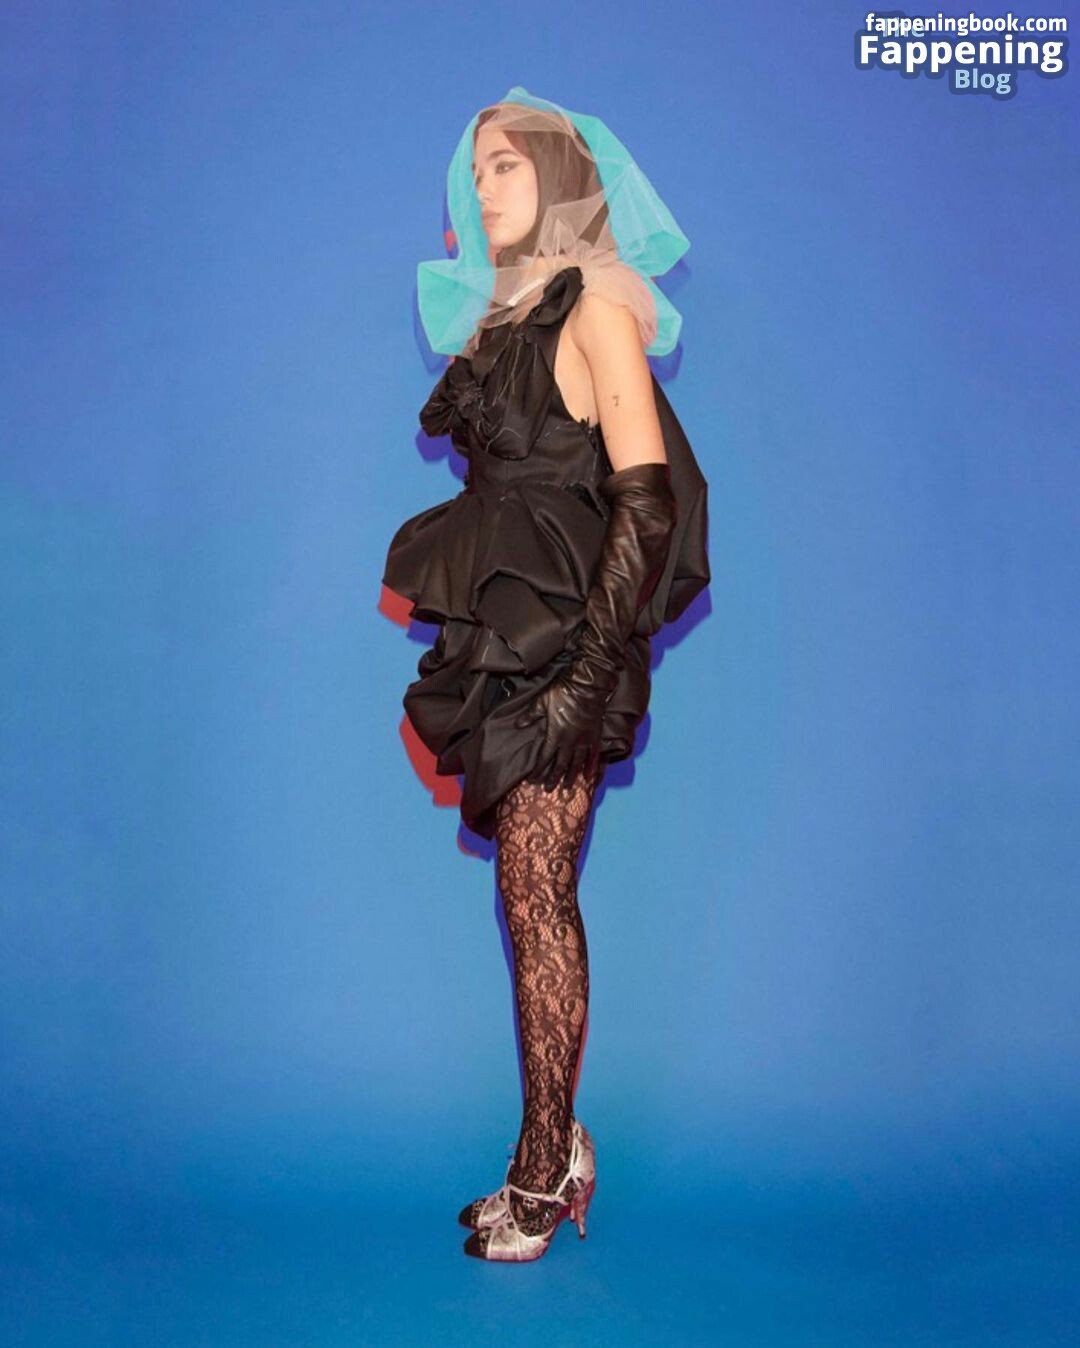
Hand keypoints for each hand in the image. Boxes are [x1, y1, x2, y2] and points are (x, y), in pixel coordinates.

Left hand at [513, 669, 605, 791]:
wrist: (588, 685)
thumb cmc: (563, 692)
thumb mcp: (542, 701)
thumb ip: (531, 715)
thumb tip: (518, 724)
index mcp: (555, 734)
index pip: (545, 757)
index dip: (538, 770)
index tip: (533, 780)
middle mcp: (570, 741)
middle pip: (561, 765)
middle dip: (554, 778)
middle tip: (549, 789)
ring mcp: (584, 740)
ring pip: (577, 763)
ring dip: (571, 776)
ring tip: (568, 787)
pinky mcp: (595, 735)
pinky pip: (594, 755)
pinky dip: (591, 766)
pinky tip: (589, 776)